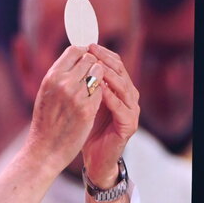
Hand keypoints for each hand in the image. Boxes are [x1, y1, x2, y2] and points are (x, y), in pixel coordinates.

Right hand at [24, 45, 104, 174]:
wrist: (45, 149)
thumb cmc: (45, 122)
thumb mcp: (46, 93)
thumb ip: (61, 75)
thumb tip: (78, 58)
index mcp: (51, 77)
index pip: (75, 50)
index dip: (84, 53)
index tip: (87, 59)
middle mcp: (63, 83)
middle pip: (90, 59)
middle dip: (93, 66)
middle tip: (91, 77)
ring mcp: (76, 96)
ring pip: (99, 74)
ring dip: (99, 79)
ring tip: (91, 90)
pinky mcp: (87, 109)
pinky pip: (102, 91)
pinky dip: (100, 94)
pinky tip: (92, 103)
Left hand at [82, 44, 139, 187]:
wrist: (94, 157)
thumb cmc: (86, 129)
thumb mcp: (82, 101)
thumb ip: (83, 83)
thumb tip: (71, 60)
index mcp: (119, 90)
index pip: (114, 64)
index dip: (102, 54)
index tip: (87, 44)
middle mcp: (129, 97)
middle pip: (122, 72)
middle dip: (106, 60)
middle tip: (93, 50)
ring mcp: (131, 111)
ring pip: (125, 88)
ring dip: (110, 76)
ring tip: (97, 66)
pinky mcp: (129, 126)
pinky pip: (122, 109)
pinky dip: (112, 99)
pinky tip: (101, 91)